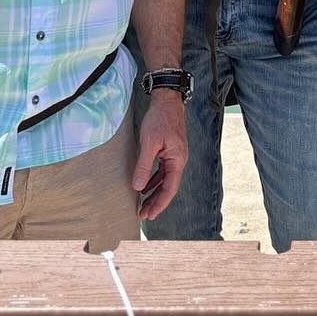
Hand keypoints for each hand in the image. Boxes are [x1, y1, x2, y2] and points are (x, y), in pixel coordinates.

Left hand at [133, 93, 188, 219]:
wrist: (166, 100)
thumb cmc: (159, 119)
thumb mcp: (149, 143)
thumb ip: (144, 166)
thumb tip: (138, 187)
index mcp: (177, 160)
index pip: (170, 188)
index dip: (159, 203)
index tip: (149, 215)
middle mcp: (178, 160)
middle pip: (168, 187)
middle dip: (156, 202)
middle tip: (143, 215)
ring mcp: (174, 155)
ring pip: (165, 180)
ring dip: (155, 193)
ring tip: (143, 205)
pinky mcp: (169, 150)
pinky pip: (162, 171)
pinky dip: (154, 180)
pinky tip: (145, 186)